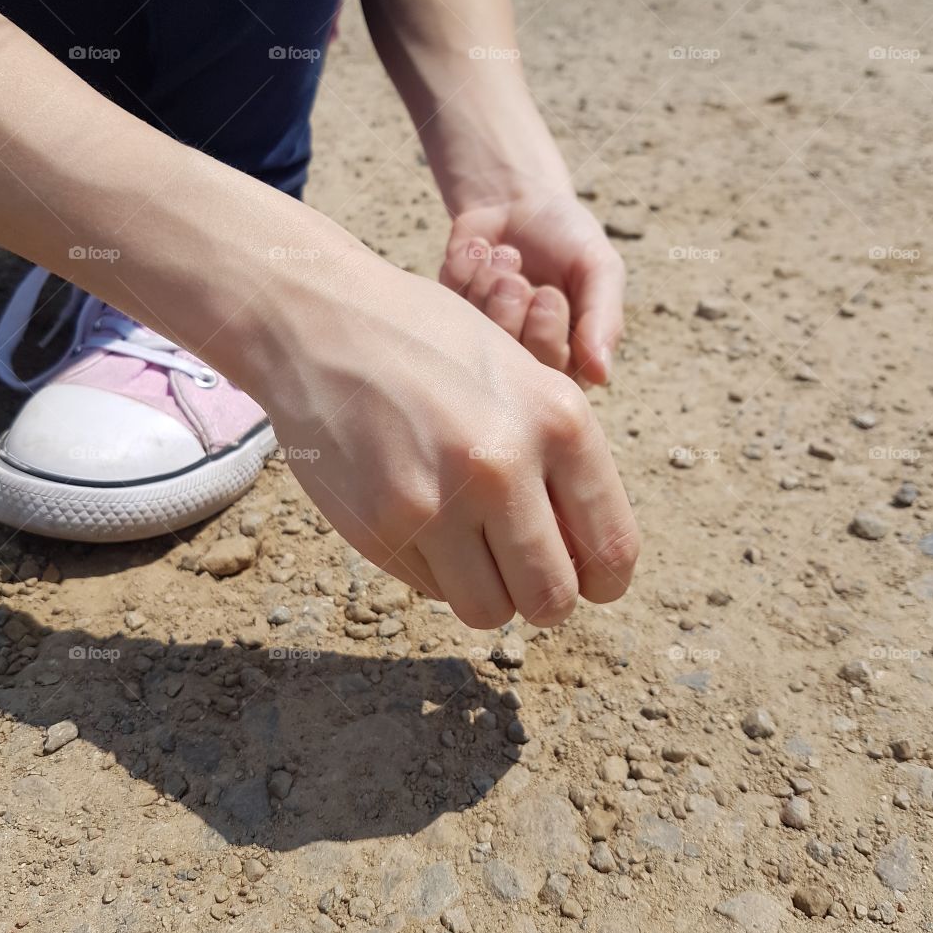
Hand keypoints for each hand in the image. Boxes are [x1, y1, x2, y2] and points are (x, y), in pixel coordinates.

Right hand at [265, 254, 637, 629]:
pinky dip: (430, 569)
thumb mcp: (521, 377)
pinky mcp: (379, 526)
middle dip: (542, 601)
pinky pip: (428, 589)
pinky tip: (413, 510)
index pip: (612, 552)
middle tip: (520, 575)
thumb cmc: (429, 344)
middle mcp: (504, 465)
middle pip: (553, 600)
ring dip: (484, 592)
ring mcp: (437, 501)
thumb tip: (587, 561)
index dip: (601, 582)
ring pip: (489, 612)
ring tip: (465, 542)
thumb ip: (561, 461)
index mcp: (558, 422)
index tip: (580, 578)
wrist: (321, 320)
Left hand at [439, 191, 623, 384]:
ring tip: (508, 255)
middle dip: (509, 310)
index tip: (549, 294)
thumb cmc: (568, 238)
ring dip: (489, 281)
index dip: (544, 334)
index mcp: (567, 356)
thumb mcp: (599, 269)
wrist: (522, 200)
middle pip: (506, 362)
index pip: (550, 377)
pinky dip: (467, 265)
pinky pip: (449, 299)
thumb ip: (605, 319)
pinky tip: (482, 249)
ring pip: (474, 329)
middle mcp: (523, 355)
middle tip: (518, 280)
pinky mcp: (451, 309)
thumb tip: (602, 376)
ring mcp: (483, 333)